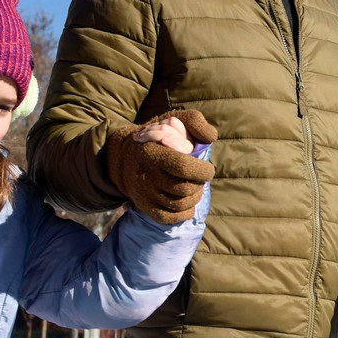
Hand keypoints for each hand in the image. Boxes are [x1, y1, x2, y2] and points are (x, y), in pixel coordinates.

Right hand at [107, 108, 217, 224]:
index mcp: (152, 151)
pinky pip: (170, 217)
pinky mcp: (146, 206)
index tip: (207, 168)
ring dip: (195, 197)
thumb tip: (211, 138)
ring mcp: (144, 193)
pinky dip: (185, 213)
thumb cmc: (158, 138)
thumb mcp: (174, 120)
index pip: (183, 167)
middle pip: (184, 188)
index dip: (202, 170)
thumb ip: (195, 122)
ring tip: (195, 187)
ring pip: (180, 204)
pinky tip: (188, 203)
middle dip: (199, 184)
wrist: (126, 157)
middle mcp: (146, 174)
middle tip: (199, 177)